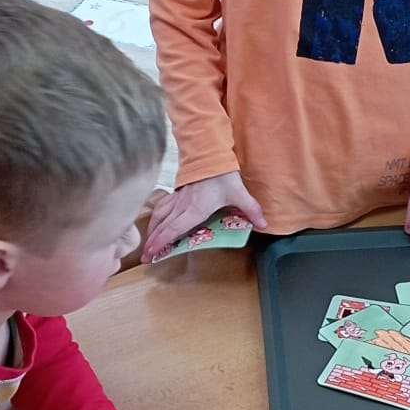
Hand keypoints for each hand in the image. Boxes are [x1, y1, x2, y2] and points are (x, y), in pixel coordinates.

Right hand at [141, 171, 265, 262]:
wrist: (210, 153)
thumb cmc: (222, 174)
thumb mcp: (239, 193)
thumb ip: (251, 210)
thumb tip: (263, 225)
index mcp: (195, 209)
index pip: (173, 229)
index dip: (161, 243)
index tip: (152, 254)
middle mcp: (182, 205)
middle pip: (162, 226)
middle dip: (152, 242)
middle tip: (146, 257)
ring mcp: (177, 198)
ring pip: (159, 216)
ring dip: (152, 230)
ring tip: (148, 243)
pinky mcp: (177, 192)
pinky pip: (162, 206)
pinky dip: (156, 216)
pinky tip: (155, 222)